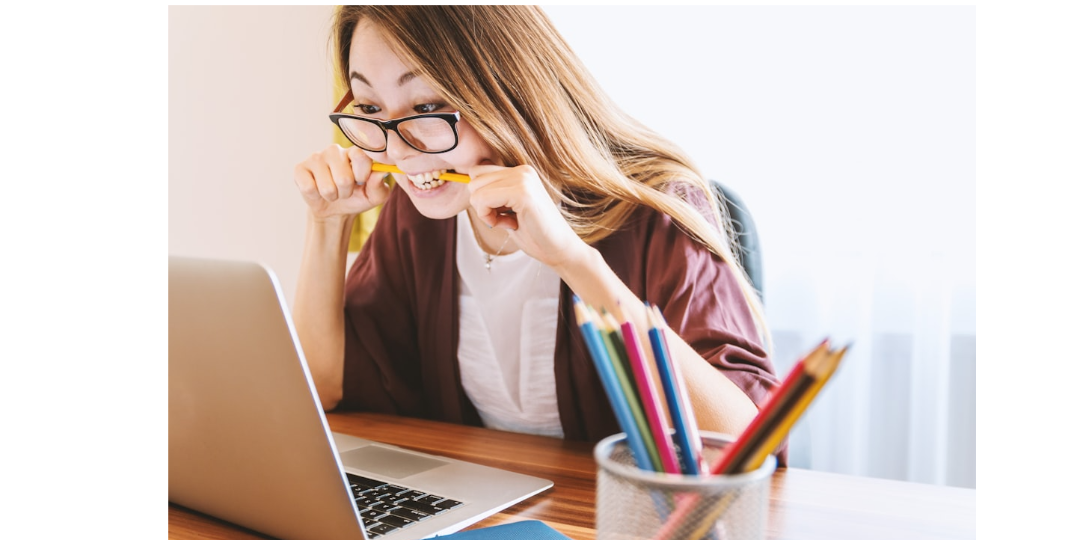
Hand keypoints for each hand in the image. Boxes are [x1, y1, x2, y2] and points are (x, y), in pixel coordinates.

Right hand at [293, 145, 392, 220]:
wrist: (335, 210)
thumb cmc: (357, 197)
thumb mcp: (374, 196)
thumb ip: (379, 185)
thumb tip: (380, 173)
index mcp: (355, 152)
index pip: (360, 156)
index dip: (362, 175)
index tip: (361, 182)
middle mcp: (335, 150)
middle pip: (343, 178)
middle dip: (346, 192)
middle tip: (344, 190)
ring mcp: (316, 157)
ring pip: (327, 187)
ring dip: (332, 196)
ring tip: (332, 192)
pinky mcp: (300, 168)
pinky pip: (309, 188)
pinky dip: (316, 196)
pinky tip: (317, 190)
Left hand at [466, 163, 586, 268]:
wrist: (559, 250)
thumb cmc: (534, 233)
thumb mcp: (508, 208)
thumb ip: (493, 193)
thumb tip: (467, 182)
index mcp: (520, 171)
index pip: (478, 172)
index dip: (481, 196)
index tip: (500, 213)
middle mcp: (522, 170)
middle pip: (474, 179)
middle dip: (482, 204)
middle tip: (504, 219)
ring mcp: (523, 179)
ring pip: (476, 190)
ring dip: (485, 212)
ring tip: (509, 221)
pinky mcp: (522, 192)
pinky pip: (483, 200)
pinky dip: (489, 217)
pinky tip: (510, 224)